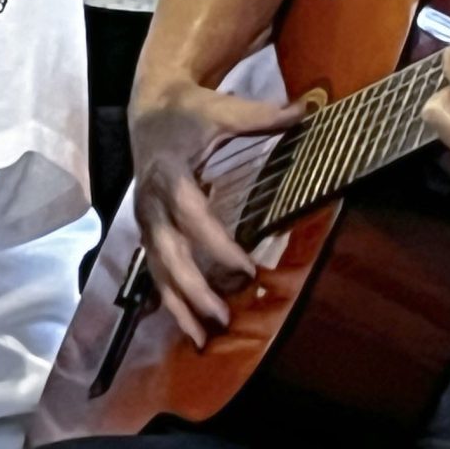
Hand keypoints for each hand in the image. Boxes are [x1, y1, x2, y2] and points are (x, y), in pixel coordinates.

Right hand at [127, 75, 305, 345]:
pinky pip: (155, 270)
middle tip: (222, 317)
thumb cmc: (188, 111)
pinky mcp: (147, 230)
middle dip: (192, 289)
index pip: (192, 215)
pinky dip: (170, 300)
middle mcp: (152, 202)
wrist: (149, 110)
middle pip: (168, 253)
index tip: (247, 269)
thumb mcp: (220, 109)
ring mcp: (146, 219)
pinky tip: (186, 327)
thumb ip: (260, 116)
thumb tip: (303, 110)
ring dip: (178, 306)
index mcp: (169, 173)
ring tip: (201, 339)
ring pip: (157, 269)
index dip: (216, 245)